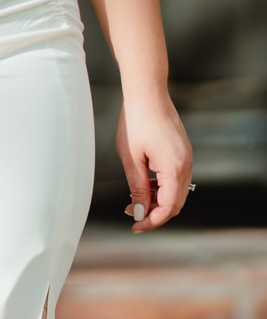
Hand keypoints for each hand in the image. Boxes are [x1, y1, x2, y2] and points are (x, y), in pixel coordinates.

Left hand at [116, 93, 191, 230]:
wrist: (147, 92)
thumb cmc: (135, 121)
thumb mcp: (131, 157)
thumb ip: (137, 187)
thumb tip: (139, 212)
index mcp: (174, 169)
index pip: (167, 208)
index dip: (151, 220)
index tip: (135, 226)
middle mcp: (186, 166)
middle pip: (175, 203)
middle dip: (154, 213)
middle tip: (132, 215)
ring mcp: (187, 158)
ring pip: (176, 191)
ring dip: (158, 199)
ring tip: (134, 200)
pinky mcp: (183, 151)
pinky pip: (175, 177)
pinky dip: (162, 186)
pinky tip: (145, 183)